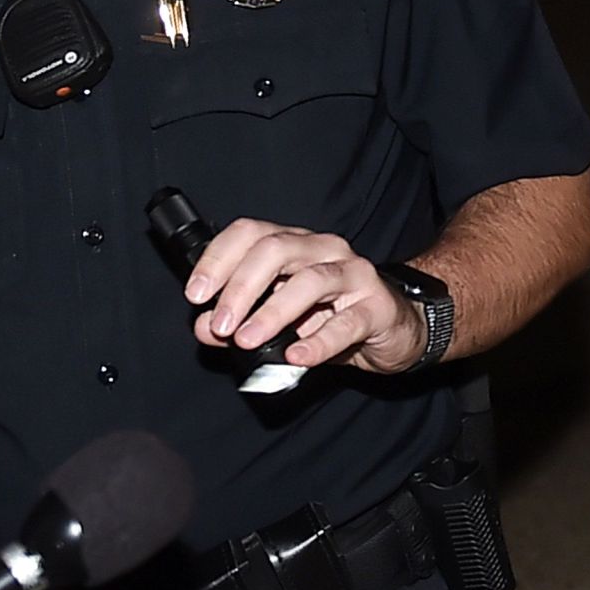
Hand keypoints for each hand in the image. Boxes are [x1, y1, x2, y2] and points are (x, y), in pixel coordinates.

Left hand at [183, 221, 428, 374]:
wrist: (393, 329)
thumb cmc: (333, 315)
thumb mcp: (280, 319)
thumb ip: (240, 320)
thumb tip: (205, 328)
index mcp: (294, 244)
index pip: (250, 233)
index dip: (217, 260)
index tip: (196, 295)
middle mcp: (323, 250)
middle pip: (275, 250)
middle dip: (240, 287)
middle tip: (220, 325)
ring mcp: (354, 274)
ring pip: (310, 281)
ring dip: (272, 312)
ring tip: (247, 340)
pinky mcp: (376, 306)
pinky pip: (346, 322)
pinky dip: (317, 341)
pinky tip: (296, 356)